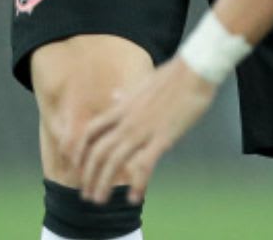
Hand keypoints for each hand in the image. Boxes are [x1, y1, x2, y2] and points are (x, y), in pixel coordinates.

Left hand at [72, 59, 218, 204]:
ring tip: (100, 201)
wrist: (195, 70)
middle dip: (88, 176)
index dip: (79, 151)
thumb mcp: (142, 83)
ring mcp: (142, 130)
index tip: (77, 167)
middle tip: (86, 194)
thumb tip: (115, 94)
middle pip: (97, 152)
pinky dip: (137, 184)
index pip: (90, 132)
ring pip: (113, 162)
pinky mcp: (162, 137)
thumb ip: (126, 94)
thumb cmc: (174, 75)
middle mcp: (126, 121)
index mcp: (121, 107)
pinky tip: (134, 198)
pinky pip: (144, 166)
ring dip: (103, 183)